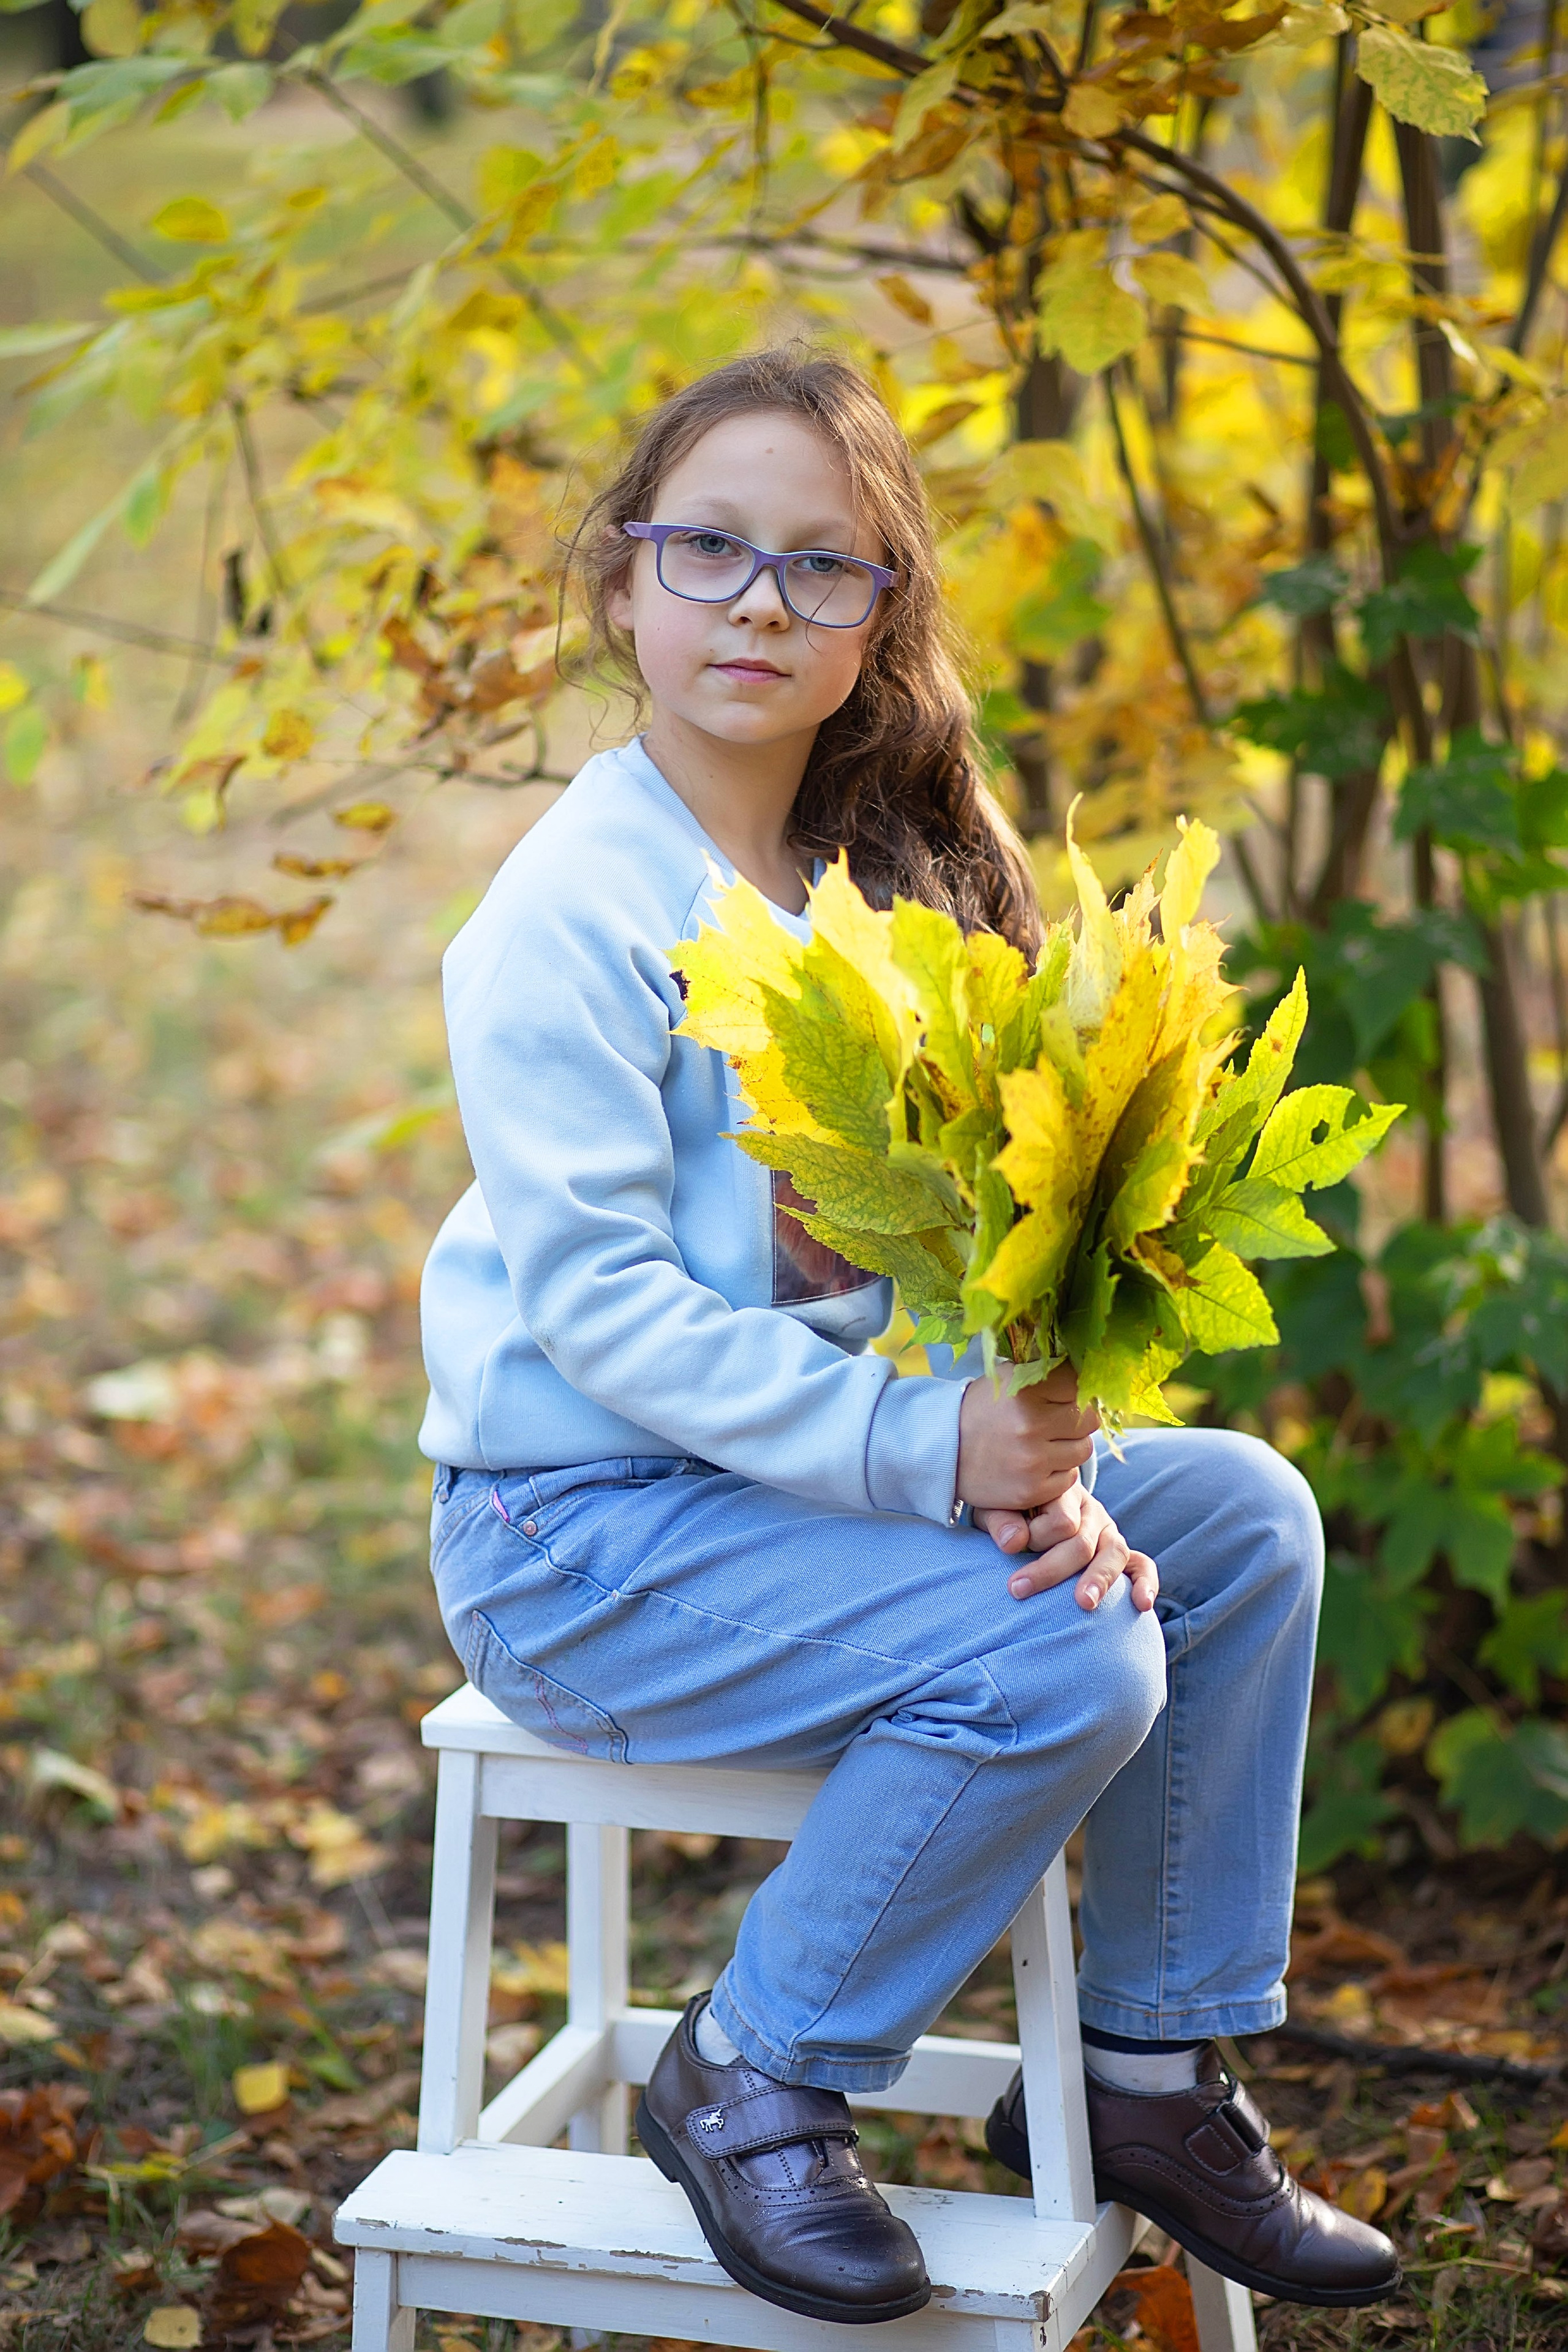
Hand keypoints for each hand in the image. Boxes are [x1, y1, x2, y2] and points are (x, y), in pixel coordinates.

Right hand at [956, 1360, 1098, 1515]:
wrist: (943, 1452)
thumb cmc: (982, 1411)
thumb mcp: (1007, 1378)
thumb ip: (1045, 1371)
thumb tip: (1088, 1369)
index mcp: (1023, 1389)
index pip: (1079, 1385)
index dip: (1075, 1391)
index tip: (1063, 1396)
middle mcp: (1029, 1424)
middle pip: (1088, 1419)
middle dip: (1077, 1419)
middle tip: (1057, 1421)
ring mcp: (1031, 1460)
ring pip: (1083, 1449)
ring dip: (1070, 1446)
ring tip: (1045, 1443)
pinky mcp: (1031, 1490)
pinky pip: (1070, 1478)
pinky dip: (1058, 1472)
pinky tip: (1037, 1465)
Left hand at [972, 1480, 1159, 1614]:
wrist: (1026, 1504)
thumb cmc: (1009, 1510)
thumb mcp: (995, 1507)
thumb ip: (1001, 1520)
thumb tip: (1013, 1543)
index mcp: (1062, 1493)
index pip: (1060, 1520)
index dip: (1036, 1538)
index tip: (1008, 1550)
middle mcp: (1090, 1510)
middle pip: (1083, 1541)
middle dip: (1051, 1569)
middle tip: (1018, 1589)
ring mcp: (1108, 1531)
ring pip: (1114, 1552)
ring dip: (1099, 1578)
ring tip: (1084, 1603)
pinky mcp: (1118, 1551)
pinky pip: (1141, 1564)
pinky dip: (1145, 1583)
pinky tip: (1142, 1604)